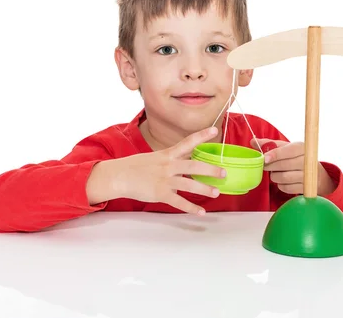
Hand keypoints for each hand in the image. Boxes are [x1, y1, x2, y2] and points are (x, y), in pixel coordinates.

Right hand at [88, 126, 225, 214]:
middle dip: (210, 169)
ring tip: (216, 192)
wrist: (119, 176)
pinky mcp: (159, 193)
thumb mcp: (156, 157)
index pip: (187, 142)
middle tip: (223, 173)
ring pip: (188, 184)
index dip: (202, 136)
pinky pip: (178, 202)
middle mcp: (168, 165)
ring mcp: (164, 180)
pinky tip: (201, 212)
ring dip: (204, 188)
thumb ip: (172, 159)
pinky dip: (191, 208)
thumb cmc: (137, 166)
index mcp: (167, 154)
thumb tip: (188, 159)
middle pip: (193, 165)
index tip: (215, 131)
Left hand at [251, 139, 335, 195]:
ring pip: (283, 178)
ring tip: (276, 173)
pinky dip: (281, 185)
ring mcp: (308, 175)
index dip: (274, 155)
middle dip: (270, 167)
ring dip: (275, 176)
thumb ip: (269, 144)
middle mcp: (307, 160)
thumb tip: (253, 141)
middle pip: (283, 165)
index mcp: (302, 147)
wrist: (318, 175)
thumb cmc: (297, 158)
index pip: (287, 151)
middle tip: (266, 166)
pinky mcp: (306, 188)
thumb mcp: (286, 148)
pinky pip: (287, 188)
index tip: (264, 158)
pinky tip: (283, 181)